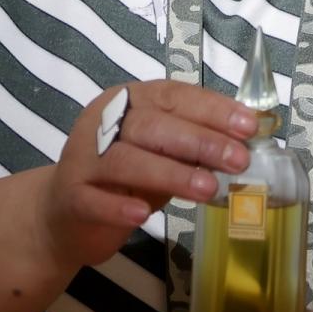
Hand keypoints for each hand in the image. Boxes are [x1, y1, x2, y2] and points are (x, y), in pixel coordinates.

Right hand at [35, 81, 256, 273]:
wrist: (63, 213)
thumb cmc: (123, 178)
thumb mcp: (161, 153)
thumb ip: (193, 145)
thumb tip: (246, 143)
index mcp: (127, 102)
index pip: (173, 97)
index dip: (212, 110)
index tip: (249, 126)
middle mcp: (102, 124)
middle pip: (152, 126)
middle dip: (200, 141)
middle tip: (238, 160)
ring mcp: (82, 160)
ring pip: (126, 161)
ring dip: (171, 174)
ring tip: (208, 188)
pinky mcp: (71, 197)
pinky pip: (95, 200)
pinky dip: (119, 206)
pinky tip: (144, 214)